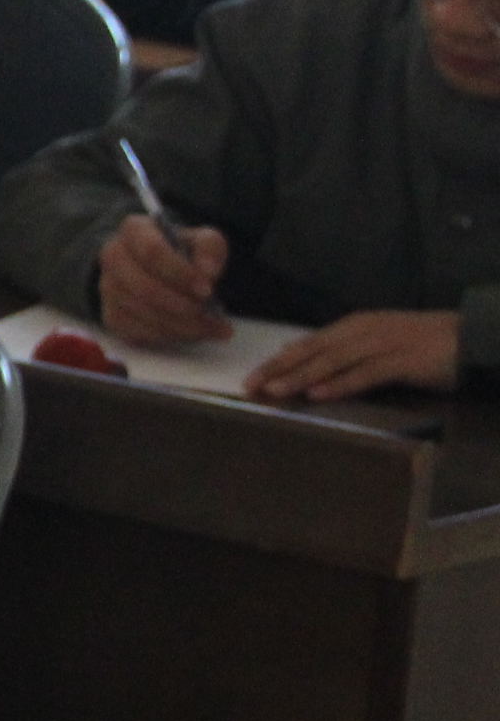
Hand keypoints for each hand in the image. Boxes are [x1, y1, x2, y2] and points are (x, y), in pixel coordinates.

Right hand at [95, 214, 231, 347]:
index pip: (152, 252)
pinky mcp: (111, 316)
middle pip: (144, 288)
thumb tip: (207, 273)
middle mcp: (112, 257)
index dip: (180, 273)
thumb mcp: (202, 240)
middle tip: (211, 314)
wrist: (156, 268)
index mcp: (134, 230)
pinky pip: (138, 332)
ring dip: (180, 325)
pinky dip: (168, 336)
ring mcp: (108, 289)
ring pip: (142, 313)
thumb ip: (210, 250)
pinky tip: (190, 332)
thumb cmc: (181, 252)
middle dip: (181, 305)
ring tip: (210, 327)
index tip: (207, 289)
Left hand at [247, 309, 461, 402]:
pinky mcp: (403, 360)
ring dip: (302, 376)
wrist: (469, 336)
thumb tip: (302, 364)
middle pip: (313, 350)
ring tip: (275, 391)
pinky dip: (341, 383)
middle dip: (279, 369)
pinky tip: (319, 394)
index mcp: (352, 327)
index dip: (277, 361)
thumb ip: (342, 352)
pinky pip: (366, 373)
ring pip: (334, 361)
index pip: (307, 344)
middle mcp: (362, 331)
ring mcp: (383, 344)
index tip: (250, 378)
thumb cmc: (419, 343)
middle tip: (250, 386)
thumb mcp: (374, 344)